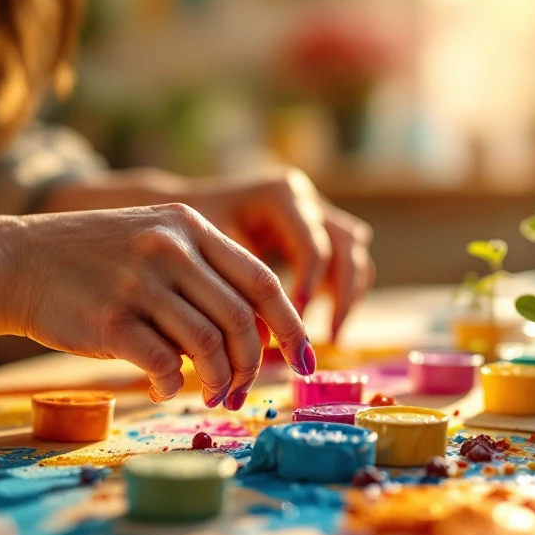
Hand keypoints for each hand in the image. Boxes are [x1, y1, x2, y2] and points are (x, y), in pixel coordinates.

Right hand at [0, 205, 315, 409]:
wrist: (16, 261)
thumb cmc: (93, 262)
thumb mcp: (154, 242)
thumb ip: (203, 277)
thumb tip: (254, 338)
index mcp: (190, 227)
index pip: (263, 280)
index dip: (292, 325)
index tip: (307, 359)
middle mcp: (171, 249)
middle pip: (241, 319)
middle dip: (254, 365)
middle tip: (243, 391)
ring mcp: (140, 282)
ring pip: (207, 344)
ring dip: (218, 380)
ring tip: (211, 395)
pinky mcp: (110, 319)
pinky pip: (162, 363)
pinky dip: (172, 385)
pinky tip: (165, 388)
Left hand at [185, 170, 374, 340]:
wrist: (180, 217)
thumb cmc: (187, 233)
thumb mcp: (208, 252)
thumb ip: (238, 285)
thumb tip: (263, 340)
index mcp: (280, 194)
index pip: (312, 245)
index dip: (309, 285)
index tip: (295, 321)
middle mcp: (305, 198)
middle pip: (346, 246)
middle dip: (342, 294)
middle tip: (327, 337)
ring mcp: (316, 212)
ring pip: (354, 252)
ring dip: (349, 293)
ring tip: (332, 335)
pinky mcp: (318, 232)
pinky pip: (347, 260)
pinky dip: (342, 290)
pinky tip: (325, 324)